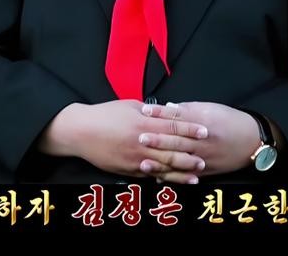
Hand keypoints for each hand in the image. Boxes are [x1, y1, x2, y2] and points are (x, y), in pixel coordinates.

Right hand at [40, 101, 208, 182]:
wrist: (81, 132)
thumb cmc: (104, 115)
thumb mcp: (130, 106)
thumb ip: (150, 111)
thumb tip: (168, 112)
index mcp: (143, 123)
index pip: (173, 126)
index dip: (191, 129)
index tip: (205, 131)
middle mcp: (141, 142)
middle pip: (171, 150)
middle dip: (190, 154)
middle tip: (205, 157)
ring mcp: (135, 158)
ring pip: (163, 167)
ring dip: (181, 172)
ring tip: (196, 175)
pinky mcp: (128, 169)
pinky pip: (149, 175)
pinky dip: (163, 179)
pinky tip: (173, 181)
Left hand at [140, 102, 259, 176]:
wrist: (252, 141)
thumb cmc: (231, 121)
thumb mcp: (211, 108)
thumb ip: (188, 109)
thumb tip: (168, 108)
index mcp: (202, 122)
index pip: (177, 116)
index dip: (160, 113)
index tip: (145, 110)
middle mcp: (201, 140)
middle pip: (176, 140)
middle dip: (157, 139)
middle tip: (139, 137)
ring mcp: (203, 157)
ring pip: (178, 161)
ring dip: (160, 162)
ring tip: (143, 162)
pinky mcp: (205, 170)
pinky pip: (186, 175)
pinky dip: (172, 178)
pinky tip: (157, 178)